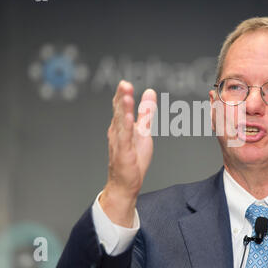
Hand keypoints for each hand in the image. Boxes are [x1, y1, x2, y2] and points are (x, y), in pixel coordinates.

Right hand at [100, 80, 156, 226]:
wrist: (126, 184)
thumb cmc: (133, 159)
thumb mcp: (143, 131)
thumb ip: (146, 112)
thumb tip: (150, 92)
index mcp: (122, 126)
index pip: (121, 107)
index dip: (123, 95)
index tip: (126, 83)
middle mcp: (117, 132)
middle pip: (119, 111)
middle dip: (122, 97)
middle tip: (124, 84)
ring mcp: (119, 142)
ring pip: (121, 122)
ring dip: (124, 109)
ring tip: (126, 95)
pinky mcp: (124, 153)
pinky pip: (125, 138)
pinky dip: (126, 128)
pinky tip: (129, 118)